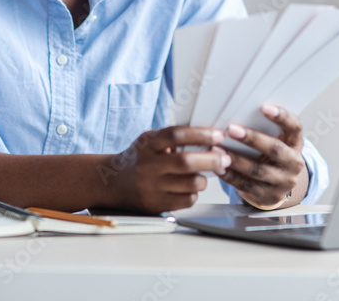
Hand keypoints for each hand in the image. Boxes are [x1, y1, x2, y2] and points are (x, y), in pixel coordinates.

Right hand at [105, 126, 231, 213]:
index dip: (200, 134)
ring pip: (191, 183)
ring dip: (204, 178)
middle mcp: (148, 165)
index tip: (218, 135)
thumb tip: (208, 136)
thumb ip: (173, 137)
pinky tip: (190, 187)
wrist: (113, 183)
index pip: (176, 135)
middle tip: (225, 158)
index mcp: (148, 144)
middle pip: (186, 162)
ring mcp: (151, 187)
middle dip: (212, 159)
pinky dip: (194, 193)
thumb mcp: (150, 141)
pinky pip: (187, 200)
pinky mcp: (155, 204)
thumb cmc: (140, 158)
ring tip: (204, 174)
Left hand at [218, 104, 308, 209]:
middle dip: (252, 138)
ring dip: (235, 159)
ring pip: (258, 170)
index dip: (282, 117)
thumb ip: (265, 128)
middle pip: (275, 149)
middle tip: (231, 129)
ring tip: (218, 149)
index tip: (264, 107)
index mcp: (296, 144)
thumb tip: (239, 110)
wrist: (277, 184)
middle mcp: (294, 163)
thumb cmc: (271, 154)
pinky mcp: (268, 196)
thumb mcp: (276, 140)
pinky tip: (219, 167)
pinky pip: (247, 185)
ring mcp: (283, 182)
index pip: (295, 127)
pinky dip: (230, 176)